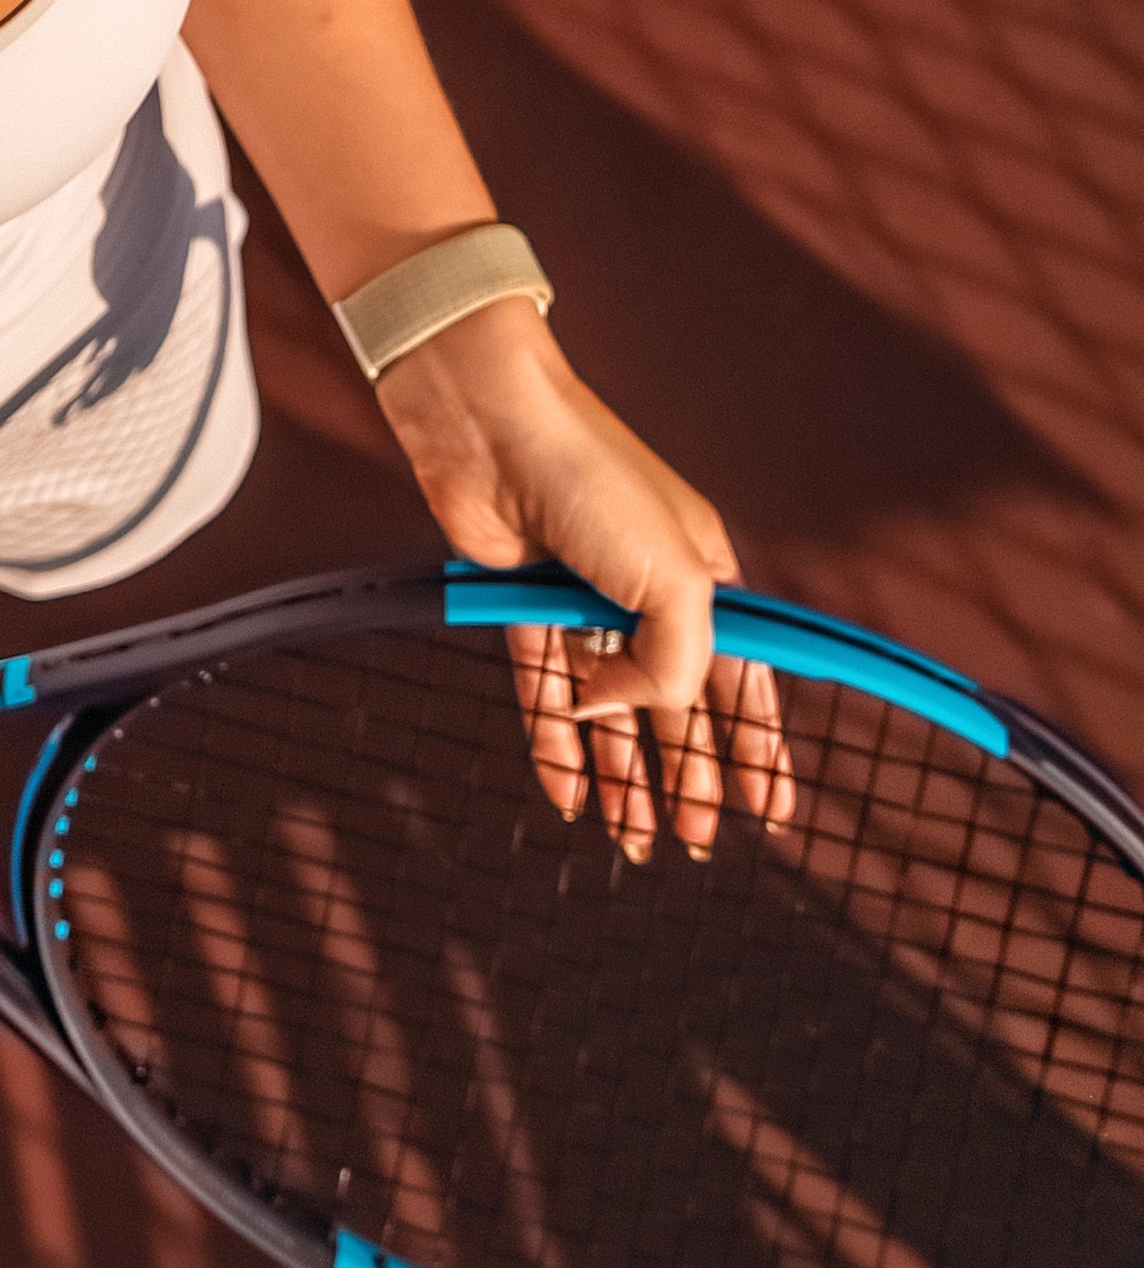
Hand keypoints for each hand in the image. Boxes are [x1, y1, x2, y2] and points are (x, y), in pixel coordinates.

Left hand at [375, 298, 793, 861]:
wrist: (494, 425)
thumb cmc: (595, 477)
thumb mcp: (673, 579)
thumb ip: (672, 665)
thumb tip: (615, 713)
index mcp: (704, 578)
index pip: (744, 682)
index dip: (759, 749)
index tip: (773, 811)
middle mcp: (646, 593)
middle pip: (675, 707)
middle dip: (691, 778)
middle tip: (694, 842)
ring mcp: (583, 603)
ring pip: (608, 711)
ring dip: (624, 776)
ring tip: (634, 838)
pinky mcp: (522, 608)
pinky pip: (543, 693)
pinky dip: (556, 747)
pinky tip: (568, 796)